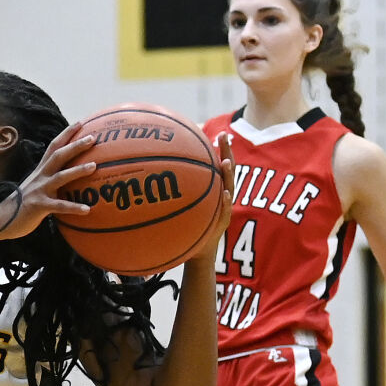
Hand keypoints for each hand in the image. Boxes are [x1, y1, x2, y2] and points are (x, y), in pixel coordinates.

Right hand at [0, 124, 98, 243]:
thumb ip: (50, 180)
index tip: (81, 122)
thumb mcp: (36, 186)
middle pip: (58, 156)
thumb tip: (69, 177)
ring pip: (60, 177)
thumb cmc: (23, 204)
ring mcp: (39, 190)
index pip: (54, 147)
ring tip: (94, 166)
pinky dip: (73, 207)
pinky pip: (59, 206)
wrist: (1, 218)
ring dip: (77, 171)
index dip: (66, 134)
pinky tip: (87, 210)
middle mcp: (40, 176)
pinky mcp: (39, 206)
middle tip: (92, 138)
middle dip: (75, 146)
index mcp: (41, 170)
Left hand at [186, 132, 235, 261]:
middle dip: (227, 153)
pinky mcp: (222, 224)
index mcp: (214, 191)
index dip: (222, 150)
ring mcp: (223, 209)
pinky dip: (224, 202)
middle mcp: (221, 197)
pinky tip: (223, 194)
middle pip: (227, 172)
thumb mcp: (183, 207)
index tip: (220, 132)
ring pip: (229, 189)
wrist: (196, 253)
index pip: (219, 166)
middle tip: (224, 136)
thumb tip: (156, 174)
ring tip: (225, 162)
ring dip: (227, 175)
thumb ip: (178, 192)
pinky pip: (224, 211)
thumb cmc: (188, 228)